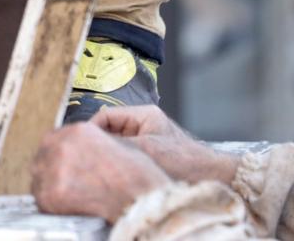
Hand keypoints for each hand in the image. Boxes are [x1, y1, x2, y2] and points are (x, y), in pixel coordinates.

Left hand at [31, 122, 170, 222]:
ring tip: (66, 195)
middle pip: (42, 156)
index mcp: (78, 131)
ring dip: (49, 185)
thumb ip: (90, 142)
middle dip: (50, 169)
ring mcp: (54, 168)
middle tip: (62, 182)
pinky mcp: (51, 193)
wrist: (142, 199)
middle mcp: (62, 145)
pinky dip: (50, 203)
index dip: (56, 153)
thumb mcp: (116, 143)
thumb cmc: (137, 176)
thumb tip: (77, 151)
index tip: (59, 163)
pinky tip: (66, 205)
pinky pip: (41, 198)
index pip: (53, 139)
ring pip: (39, 177)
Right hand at [91, 106, 240, 185]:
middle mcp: (142, 123)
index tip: (81, 144)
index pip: (105, 115)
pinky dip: (118, 163)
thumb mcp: (145, 150)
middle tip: (88, 157)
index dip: (91, 129)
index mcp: (142, 114)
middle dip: (98, 143)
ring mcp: (145, 139)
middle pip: (108, 130)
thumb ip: (118, 145)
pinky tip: (114, 174)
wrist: (212, 178)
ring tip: (101, 166)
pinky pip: (124, 155)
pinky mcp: (148, 154)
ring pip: (115, 144)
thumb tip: (91, 146)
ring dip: (109, 155)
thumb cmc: (185, 161)